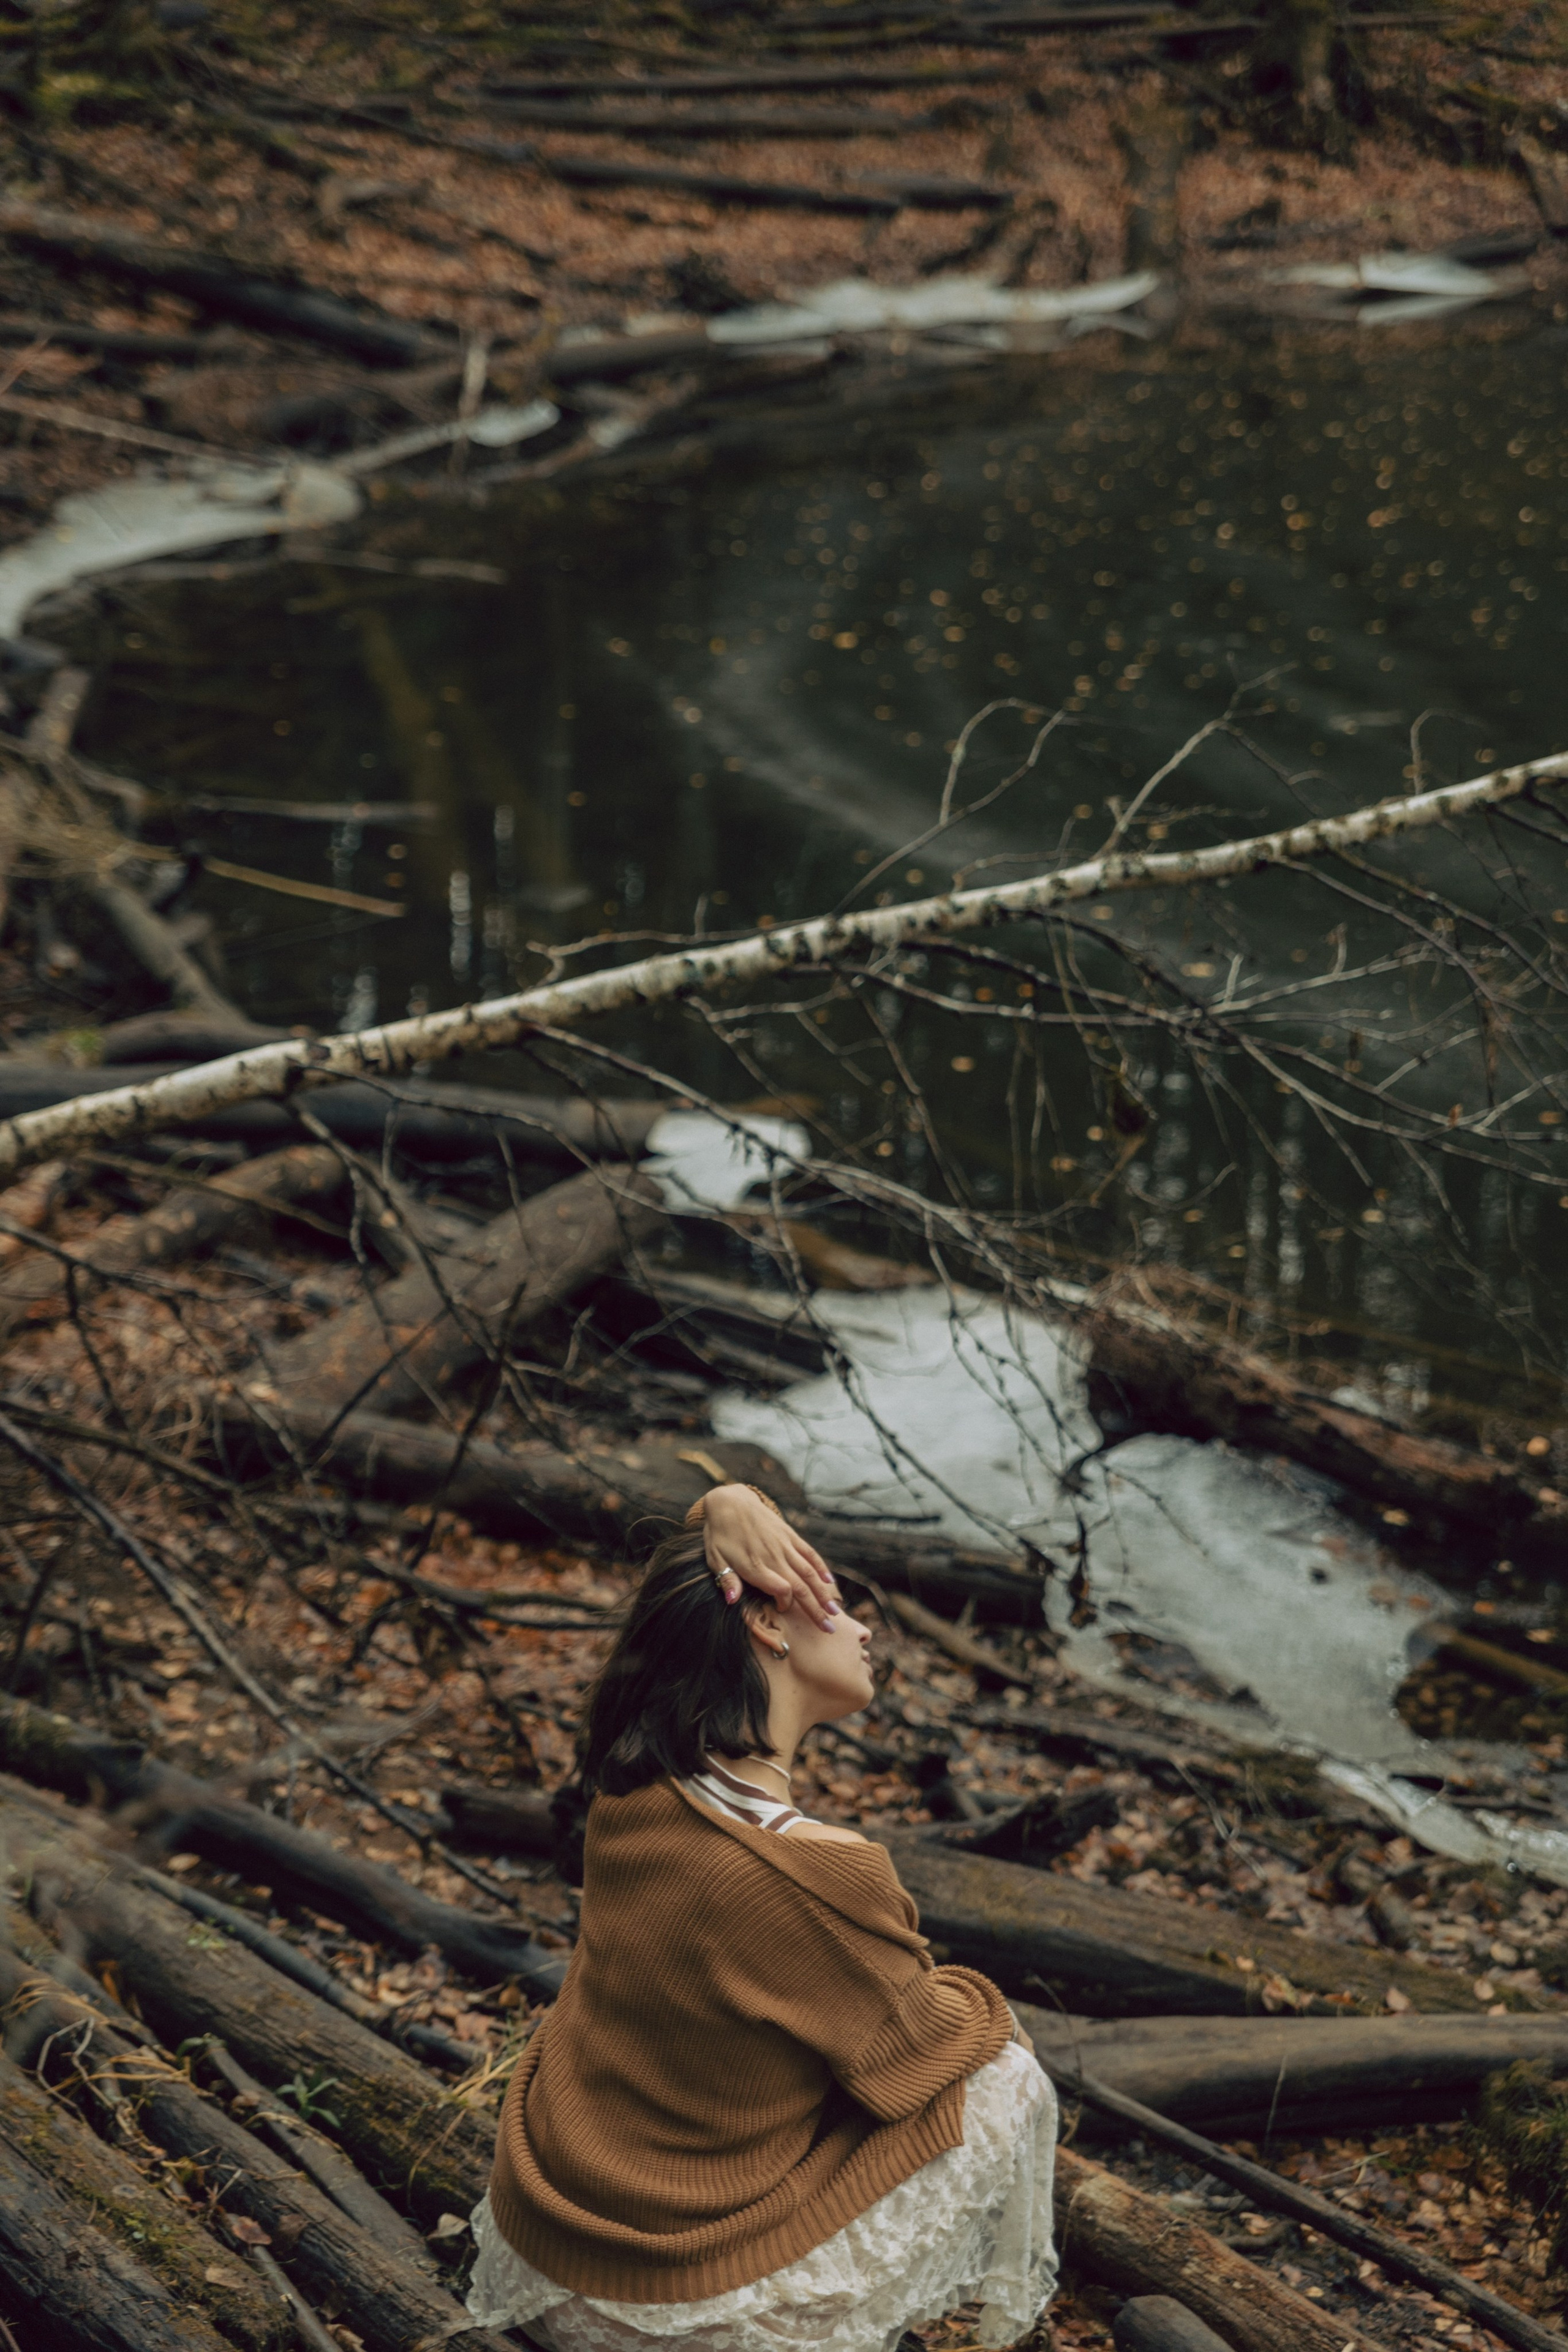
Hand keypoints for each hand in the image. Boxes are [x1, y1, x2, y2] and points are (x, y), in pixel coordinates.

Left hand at [701, 1486, 839, 1629]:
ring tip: (835, 1611)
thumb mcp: (715, 1558)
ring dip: (824, 1593)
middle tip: (829, 1628)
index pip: (781, 1588)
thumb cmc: (719, 1534)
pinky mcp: (790, 1535)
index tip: (784, 1611)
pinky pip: (809, 1553)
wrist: (730, 1501)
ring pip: (809, 1572)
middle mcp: (774, 1556)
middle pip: (801, 1585)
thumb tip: (732, 1601)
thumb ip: (727, 1579)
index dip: (787, 1603)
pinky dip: (821, 1568)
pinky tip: (830, 1582)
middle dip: (816, 1609)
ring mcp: (784, 1544)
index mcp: (755, 1565)